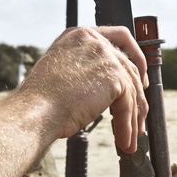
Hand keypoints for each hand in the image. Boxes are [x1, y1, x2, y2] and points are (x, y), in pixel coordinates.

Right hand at [20, 26, 146, 152]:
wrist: (35, 111)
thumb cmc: (42, 101)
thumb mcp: (64, 74)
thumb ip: (87, 71)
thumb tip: (110, 88)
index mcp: (80, 35)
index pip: (120, 36)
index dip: (136, 56)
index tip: (141, 76)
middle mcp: (93, 40)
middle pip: (129, 67)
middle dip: (138, 96)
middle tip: (140, 115)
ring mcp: (105, 55)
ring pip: (130, 89)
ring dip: (132, 118)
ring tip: (131, 138)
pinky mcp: (114, 76)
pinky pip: (128, 104)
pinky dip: (127, 126)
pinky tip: (124, 141)